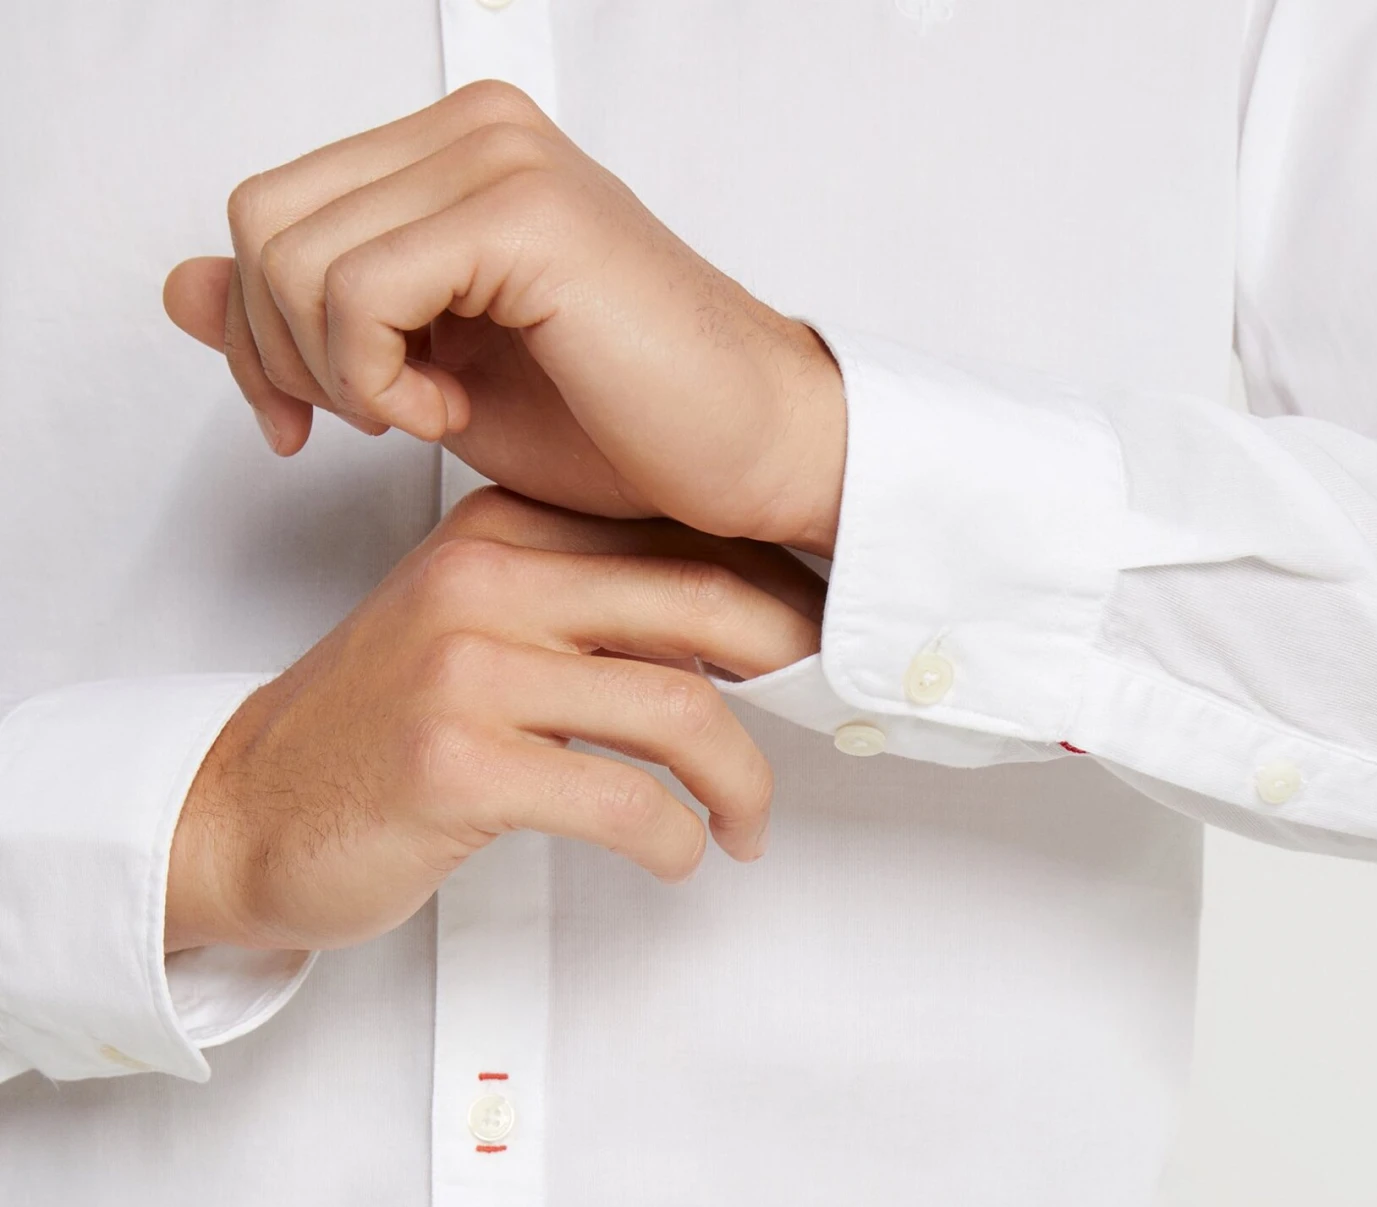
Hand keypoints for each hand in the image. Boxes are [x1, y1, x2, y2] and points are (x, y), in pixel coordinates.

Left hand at [163, 84, 847, 553]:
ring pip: (293, 256)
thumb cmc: (620, 427)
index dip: (257, 332)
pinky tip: (451, 415)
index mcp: (450, 154)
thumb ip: (305, 323)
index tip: (306, 423)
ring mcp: (496, 158)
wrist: (747, 457)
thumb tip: (178, 288)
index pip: (268, 211)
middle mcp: (471, 130)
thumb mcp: (425, 380)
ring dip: (339, 373)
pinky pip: (357, 293)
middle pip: (260, 223)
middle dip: (281, 353)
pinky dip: (377, 380)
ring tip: (432, 416)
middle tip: (369, 422)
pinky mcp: (520, 212)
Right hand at [164, 489, 822, 955]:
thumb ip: (573, 609)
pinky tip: (679, 857)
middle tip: (825, 709)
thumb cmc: (369, 737)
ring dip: (743, 782)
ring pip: (678, 709)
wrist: (242, 812)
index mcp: (497, 533)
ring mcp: (468, 671)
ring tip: (747, 825)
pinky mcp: (460, 766)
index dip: (769, 589)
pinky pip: (623, 800)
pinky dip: (675, 840)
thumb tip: (716, 629)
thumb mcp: (466, 631)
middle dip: (791, 662)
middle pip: (699, 601)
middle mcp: (485, 581)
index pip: (671, 538)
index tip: (817, 637)